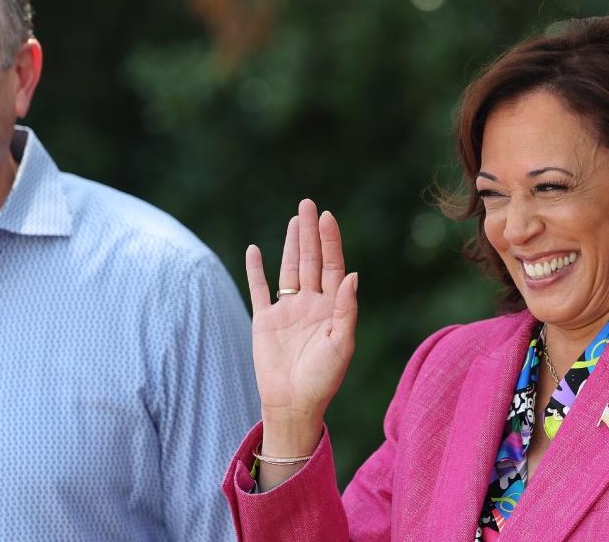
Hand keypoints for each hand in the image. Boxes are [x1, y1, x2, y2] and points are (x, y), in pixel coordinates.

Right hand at [245, 199, 357, 453]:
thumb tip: (353, 275)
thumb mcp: (341, 345)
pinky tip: (255, 250)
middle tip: (308, 204)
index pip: (333, 267)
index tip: (327, 218)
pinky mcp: (265, 320)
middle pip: (311, 260)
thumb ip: (346, 310)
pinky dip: (256, 270)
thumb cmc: (322, 380)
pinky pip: (260, 289)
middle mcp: (311, 304)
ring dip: (291, 244)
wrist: (293, 404)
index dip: (330, 242)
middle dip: (310, 233)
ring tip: (294, 219)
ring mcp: (287, 310)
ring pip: (289, 269)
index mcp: (332, 308)